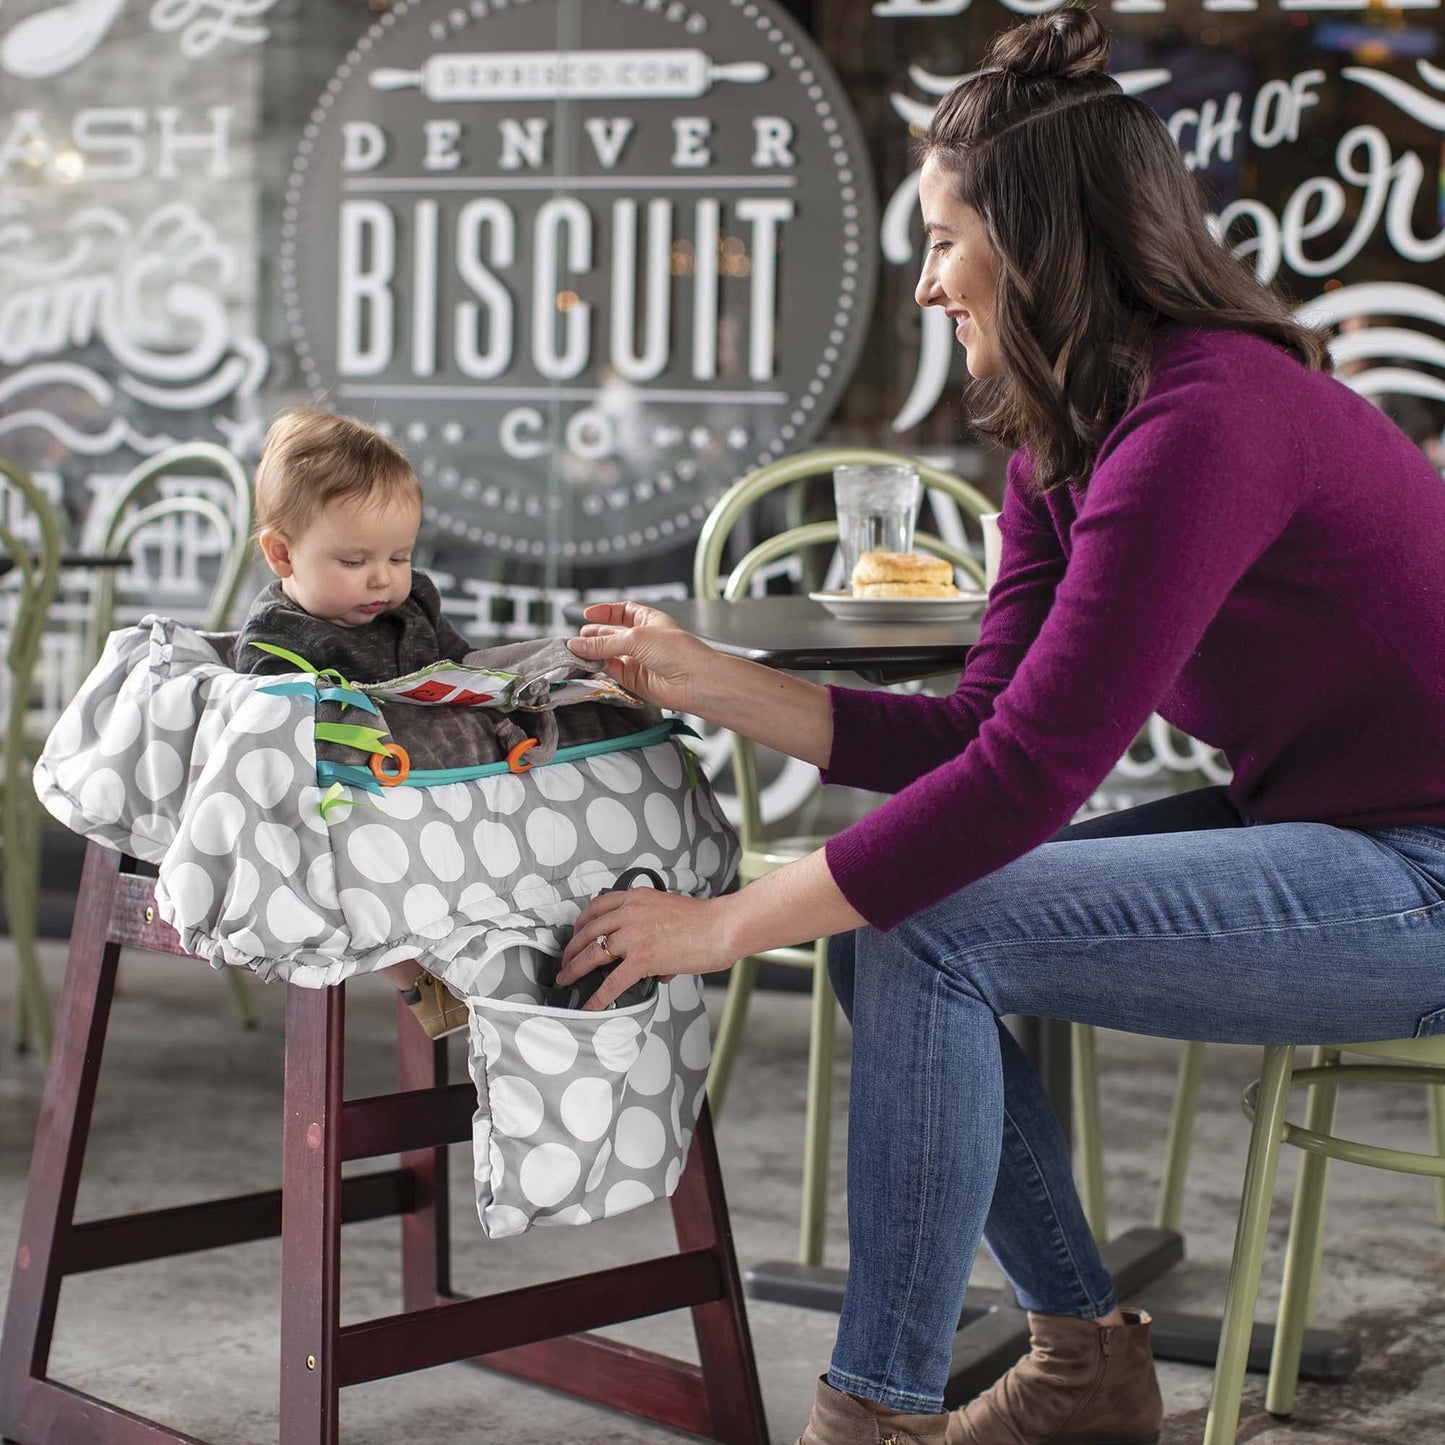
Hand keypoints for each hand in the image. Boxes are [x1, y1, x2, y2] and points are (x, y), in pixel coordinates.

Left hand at [557, 886, 738, 1011]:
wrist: (721, 926)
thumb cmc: (704, 921)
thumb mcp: (670, 911)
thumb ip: (655, 931)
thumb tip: (657, 970)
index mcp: (635, 897)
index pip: (596, 907)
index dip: (580, 924)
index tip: (576, 935)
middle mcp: (629, 913)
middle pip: (588, 931)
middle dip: (571, 949)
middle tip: (565, 961)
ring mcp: (633, 936)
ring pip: (592, 954)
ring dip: (574, 968)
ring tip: (565, 979)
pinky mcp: (642, 959)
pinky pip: (612, 981)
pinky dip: (597, 996)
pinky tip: (590, 1005)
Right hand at [566, 601, 712, 713]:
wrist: (695, 681)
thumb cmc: (680, 651)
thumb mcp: (636, 637)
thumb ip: (605, 642)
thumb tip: (579, 644)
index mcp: (649, 620)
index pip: (622, 612)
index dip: (605, 612)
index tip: (587, 615)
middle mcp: (643, 640)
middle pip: (612, 635)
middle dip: (594, 635)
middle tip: (576, 639)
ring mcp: (639, 660)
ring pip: (609, 655)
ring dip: (594, 654)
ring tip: (577, 652)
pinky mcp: (635, 680)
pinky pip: (612, 672)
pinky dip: (600, 669)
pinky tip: (590, 665)